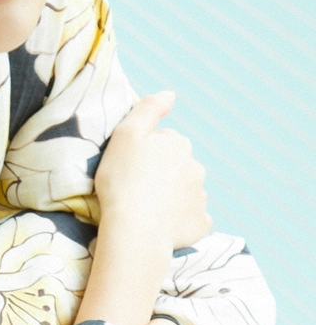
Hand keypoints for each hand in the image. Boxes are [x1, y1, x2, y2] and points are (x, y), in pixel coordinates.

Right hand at [95, 92, 209, 249]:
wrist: (134, 230)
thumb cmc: (123, 181)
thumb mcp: (126, 135)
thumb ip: (148, 109)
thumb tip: (170, 93)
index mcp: (179, 145)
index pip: (163, 142)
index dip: (144, 153)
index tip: (129, 167)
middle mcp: (196, 168)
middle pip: (177, 166)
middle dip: (161, 173)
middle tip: (136, 188)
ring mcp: (200, 198)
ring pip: (185, 191)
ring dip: (171, 197)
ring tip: (147, 209)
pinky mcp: (200, 224)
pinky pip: (192, 218)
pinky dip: (180, 220)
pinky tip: (163, 225)